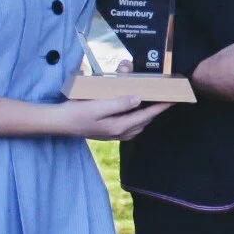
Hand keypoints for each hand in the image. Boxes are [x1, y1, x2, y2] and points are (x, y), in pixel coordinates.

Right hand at [56, 95, 171, 140]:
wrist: (59, 123)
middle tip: (165, 98)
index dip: (161, 107)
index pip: (146, 115)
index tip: (173, 99)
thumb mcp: (98, 106)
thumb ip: (119, 103)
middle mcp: (119, 133)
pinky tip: (135, 110)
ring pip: (138, 125)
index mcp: (118, 127)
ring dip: (147, 114)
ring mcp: (113, 134)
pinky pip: (130, 126)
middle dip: (156, 110)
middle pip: (144, 121)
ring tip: (154, 103)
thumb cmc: (77, 112)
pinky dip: (137, 118)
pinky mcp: (108, 132)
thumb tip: (138, 99)